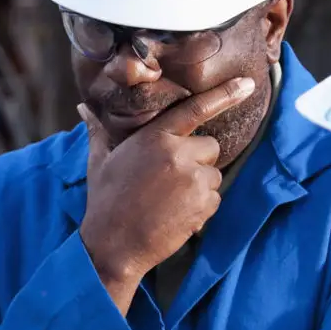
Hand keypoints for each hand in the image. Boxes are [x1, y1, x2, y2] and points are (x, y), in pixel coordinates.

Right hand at [77, 76, 258, 310]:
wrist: (114, 245)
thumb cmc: (106, 201)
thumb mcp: (100, 161)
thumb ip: (98, 131)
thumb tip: (83, 109)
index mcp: (154, 137)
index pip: (195, 109)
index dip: (224, 94)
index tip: (247, 84)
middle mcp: (178, 154)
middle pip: (209, 146)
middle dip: (197, 159)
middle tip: (170, 178)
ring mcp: (194, 180)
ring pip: (213, 173)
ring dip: (199, 184)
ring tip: (170, 199)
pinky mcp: (204, 205)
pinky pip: (215, 197)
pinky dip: (202, 206)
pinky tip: (177, 213)